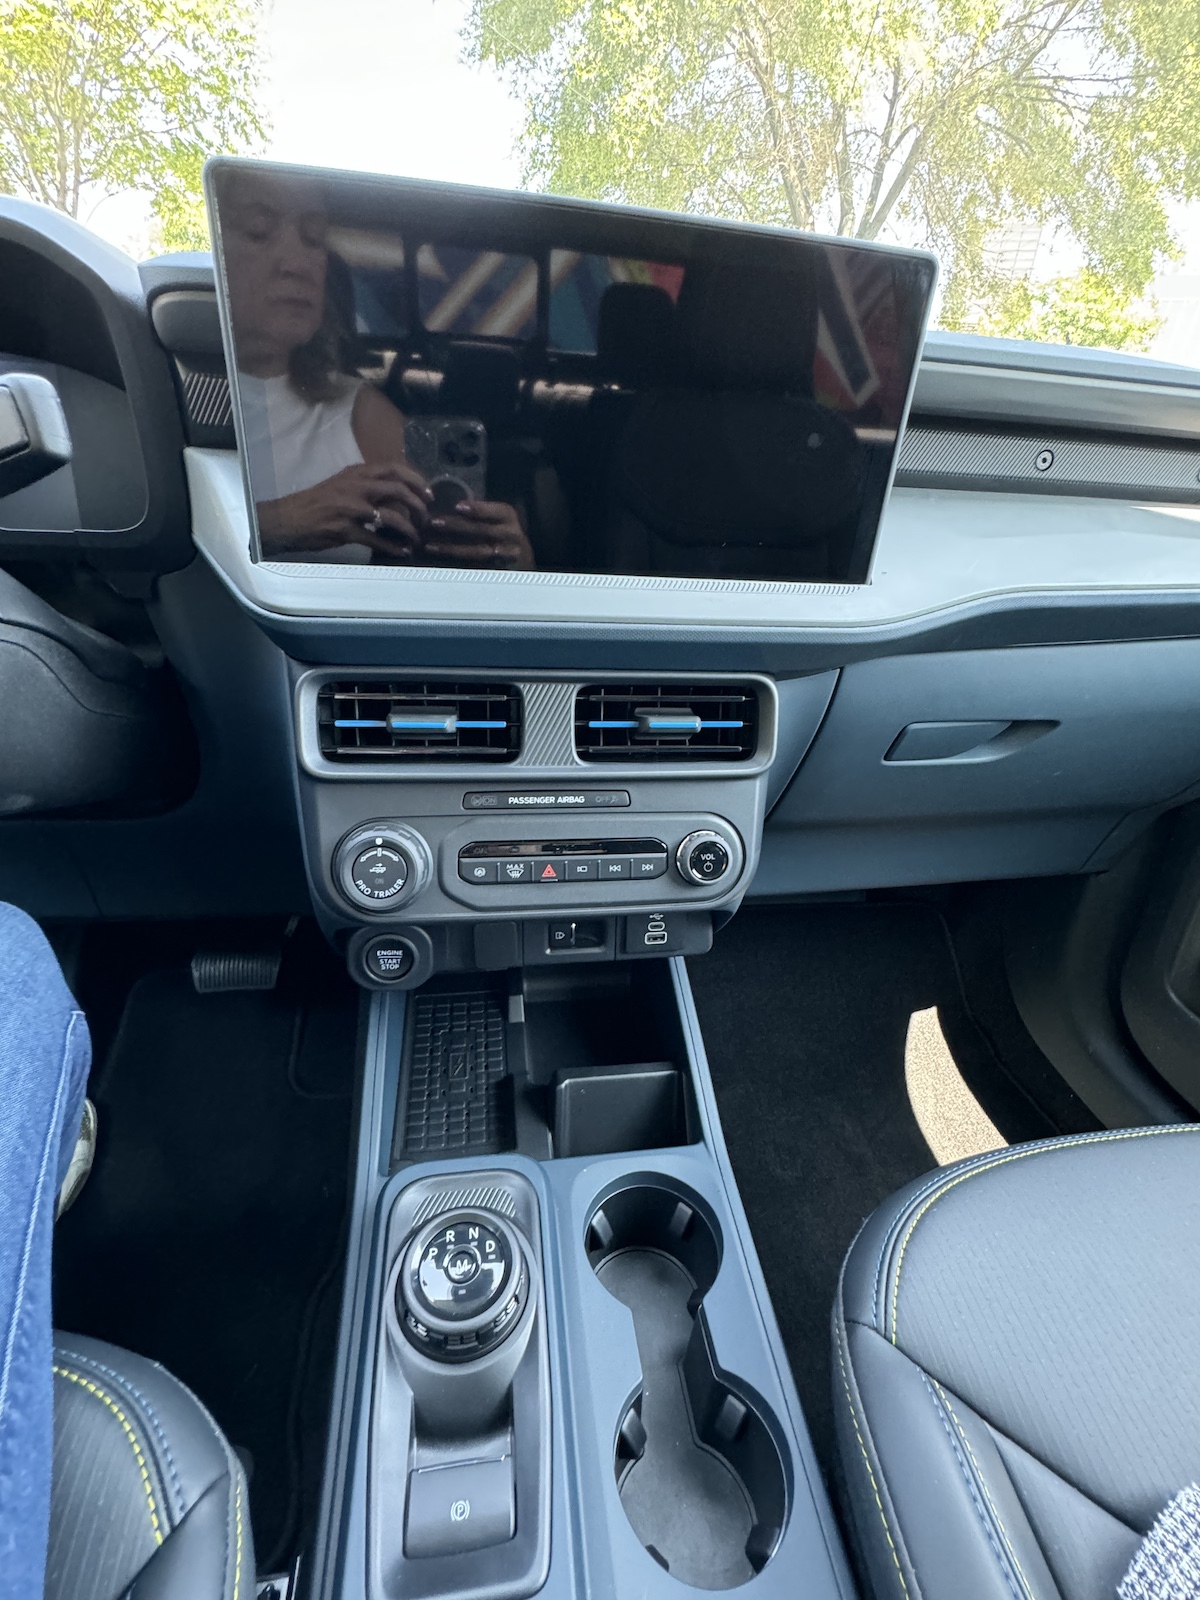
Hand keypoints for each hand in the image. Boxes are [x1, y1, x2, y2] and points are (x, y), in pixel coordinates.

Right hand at [256, 462, 430, 557]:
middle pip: (398, 490)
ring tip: (416, 539)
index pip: (393, 468)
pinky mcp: (345, 531)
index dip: (416, 480)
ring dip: (409, 530)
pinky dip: (393, 547)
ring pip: (391, 517)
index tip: (428, 494)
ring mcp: (351, 509)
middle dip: (418, 505)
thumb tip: (395, 494)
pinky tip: (402, 552)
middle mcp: (356, 487)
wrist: (288, 518)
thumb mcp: (342, 484)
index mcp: (356, 473)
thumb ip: (366, 485)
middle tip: (426, 518)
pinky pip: (377, 540)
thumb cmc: (316, 502)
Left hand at [421, 499, 534, 569]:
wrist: (522, 559)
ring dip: (452, 548)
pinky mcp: (498, 570)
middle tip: (434, 522)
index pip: (494, 511)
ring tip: (430, 545)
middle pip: (482, 530)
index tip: (457, 506)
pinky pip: (475, 566)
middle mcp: (510, 534)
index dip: (477, 509)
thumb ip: (479, 511)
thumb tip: (446, 501)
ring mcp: (505, 554)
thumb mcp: (497, 517)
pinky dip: (456, 562)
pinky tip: (440, 559)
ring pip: (477, 551)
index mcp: (508, 516)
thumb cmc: (503, 531)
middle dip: (457, 526)